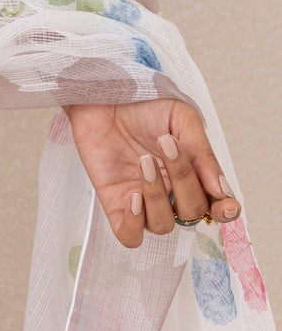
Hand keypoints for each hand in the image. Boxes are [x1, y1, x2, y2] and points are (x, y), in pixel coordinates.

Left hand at [63, 98, 241, 247]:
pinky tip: (133, 196)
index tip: (226, 205)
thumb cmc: (144, 104)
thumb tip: (222, 192)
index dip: (225, 213)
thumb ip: (202, 154)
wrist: (103, 93)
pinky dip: (134, 224)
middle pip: (191, 213)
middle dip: (183, 181)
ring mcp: (143, 200)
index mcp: (192, 174)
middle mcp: (170, 192)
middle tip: (166, 144)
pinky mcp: (115, 203)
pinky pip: (130, 236)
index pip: (216, 206)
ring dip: (156, 197)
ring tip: (144, 162)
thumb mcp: (181, 119)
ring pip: (162, 225)